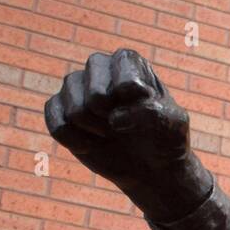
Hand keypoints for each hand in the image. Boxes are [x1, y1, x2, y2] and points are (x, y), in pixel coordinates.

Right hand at [43, 48, 211, 221]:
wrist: (153, 166)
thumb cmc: (165, 138)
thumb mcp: (172, 123)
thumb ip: (152, 112)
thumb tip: (114, 118)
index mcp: (128, 62)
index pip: (123, 71)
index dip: (134, 97)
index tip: (148, 108)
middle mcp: (98, 69)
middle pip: (96, 94)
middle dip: (117, 120)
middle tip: (125, 126)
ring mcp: (76, 89)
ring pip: (75, 110)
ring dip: (97, 132)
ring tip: (110, 134)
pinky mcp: (60, 111)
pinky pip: (57, 125)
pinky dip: (77, 142)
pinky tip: (92, 145)